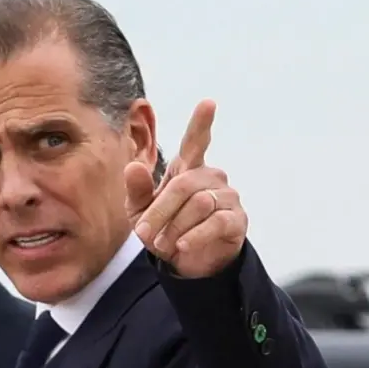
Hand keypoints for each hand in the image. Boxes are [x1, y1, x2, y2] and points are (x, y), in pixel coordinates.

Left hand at [124, 99, 248, 277]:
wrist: (186, 264)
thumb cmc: (164, 230)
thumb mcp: (141, 212)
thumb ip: (137, 190)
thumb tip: (132, 166)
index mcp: (187, 169)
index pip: (195, 142)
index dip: (201, 123)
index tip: (208, 103)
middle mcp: (210, 177)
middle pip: (184, 185)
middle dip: (160, 210)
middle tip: (144, 233)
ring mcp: (227, 197)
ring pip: (199, 204)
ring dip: (175, 227)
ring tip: (163, 244)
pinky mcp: (236, 219)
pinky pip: (215, 222)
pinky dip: (195, 236)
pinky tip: (183, 246)